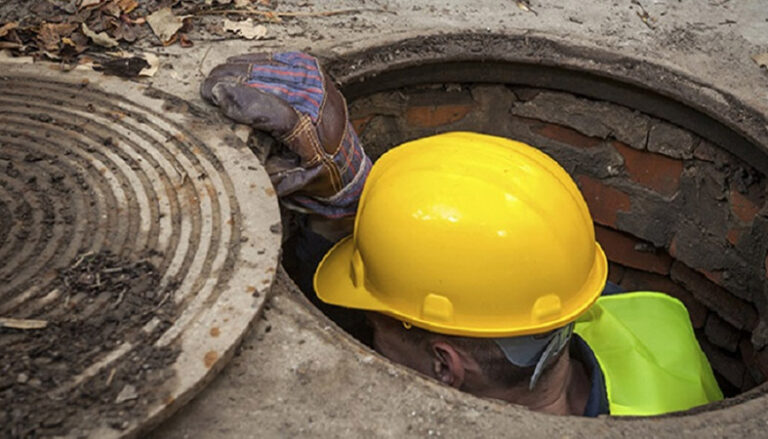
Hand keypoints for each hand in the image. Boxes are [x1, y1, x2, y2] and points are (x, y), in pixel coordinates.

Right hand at [201, 52, 369, 217]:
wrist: (347, 165)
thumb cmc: (314, 177)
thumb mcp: (286, 181)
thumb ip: (261, 164)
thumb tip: (231, 140)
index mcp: (312, 134)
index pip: (272, 109)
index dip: (240, 100)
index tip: (215, 97)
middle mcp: (317, 102)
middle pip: (264, 81)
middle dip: (230, 82)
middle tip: (208, 91)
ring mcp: (316, 81)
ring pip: (266, 66)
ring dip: (237, 71)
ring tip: (217, 82)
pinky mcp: (312, 69)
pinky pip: (274, 59)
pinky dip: (252, 64)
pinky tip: (236, 71)